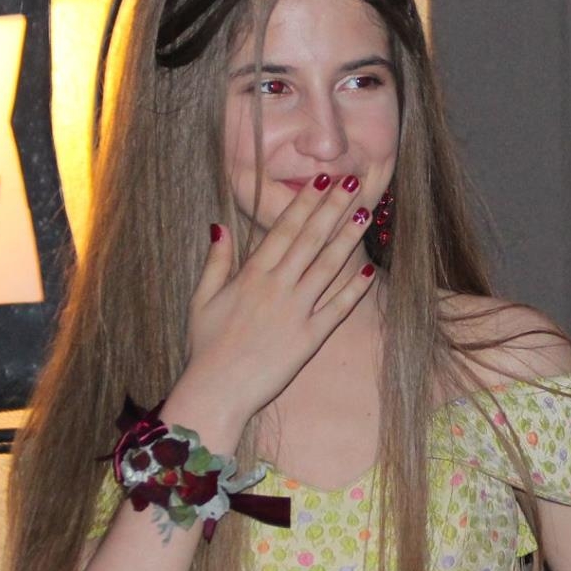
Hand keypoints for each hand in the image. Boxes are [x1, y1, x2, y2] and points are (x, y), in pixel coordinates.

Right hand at [175, 174, 378, 426]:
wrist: (216, 391)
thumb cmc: (206, 347)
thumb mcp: (202, 300)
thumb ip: (216, 262)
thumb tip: (219, 226)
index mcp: (251, 275)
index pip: (283, 229)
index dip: (304, 202)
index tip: (321, 179)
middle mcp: (276, 288)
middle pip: (310, 239)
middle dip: (332, 207)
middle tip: (353, 181)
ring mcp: (295, 312)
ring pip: (327, 267)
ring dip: (347, 238)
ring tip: (364, 213)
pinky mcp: (309, 339)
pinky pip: (336, 310)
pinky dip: (352, 290)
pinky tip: (368, 271)